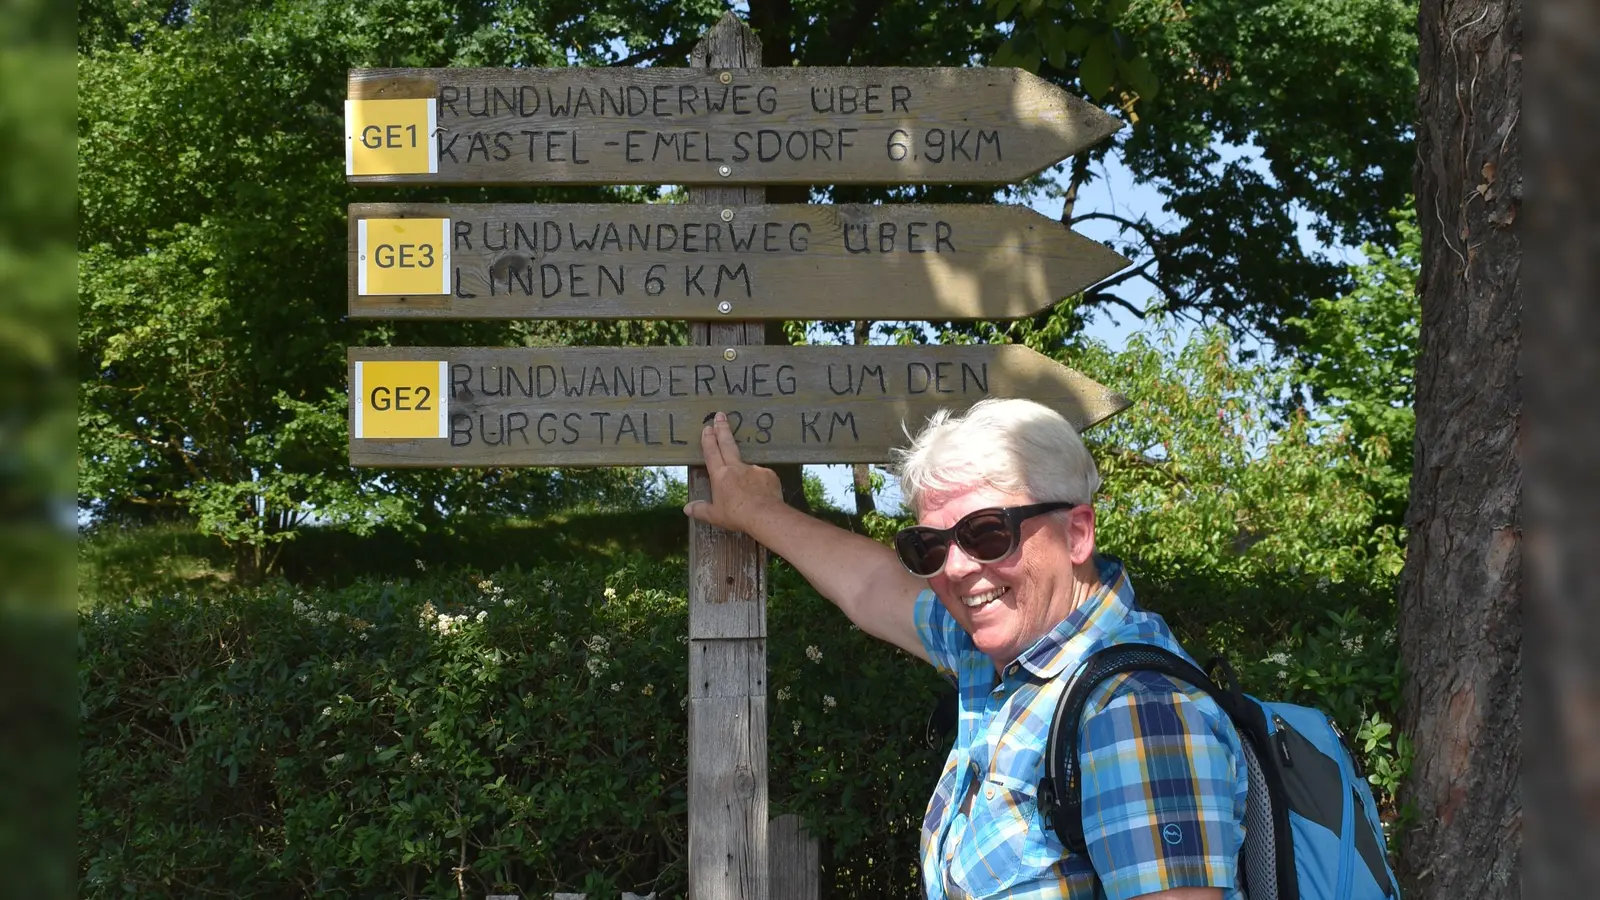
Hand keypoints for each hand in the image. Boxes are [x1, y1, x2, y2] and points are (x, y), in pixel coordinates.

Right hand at [683, 412, 784, 534]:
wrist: (765, 515)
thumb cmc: (736, 515)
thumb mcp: (715, 515)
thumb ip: (700, 510)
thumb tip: (687, 509)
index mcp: (721, 475)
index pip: (712, 453)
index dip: (708, 440)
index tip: (707, 427)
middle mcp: (737, 468)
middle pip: (727, 444)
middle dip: (723, 429)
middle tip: (720, 415)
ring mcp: (754, 469)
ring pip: (747, 467)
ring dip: (745, 474)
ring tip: (747, 492)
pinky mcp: (769, 474)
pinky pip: (762, 477)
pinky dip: (760, 484)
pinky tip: (761, 495)